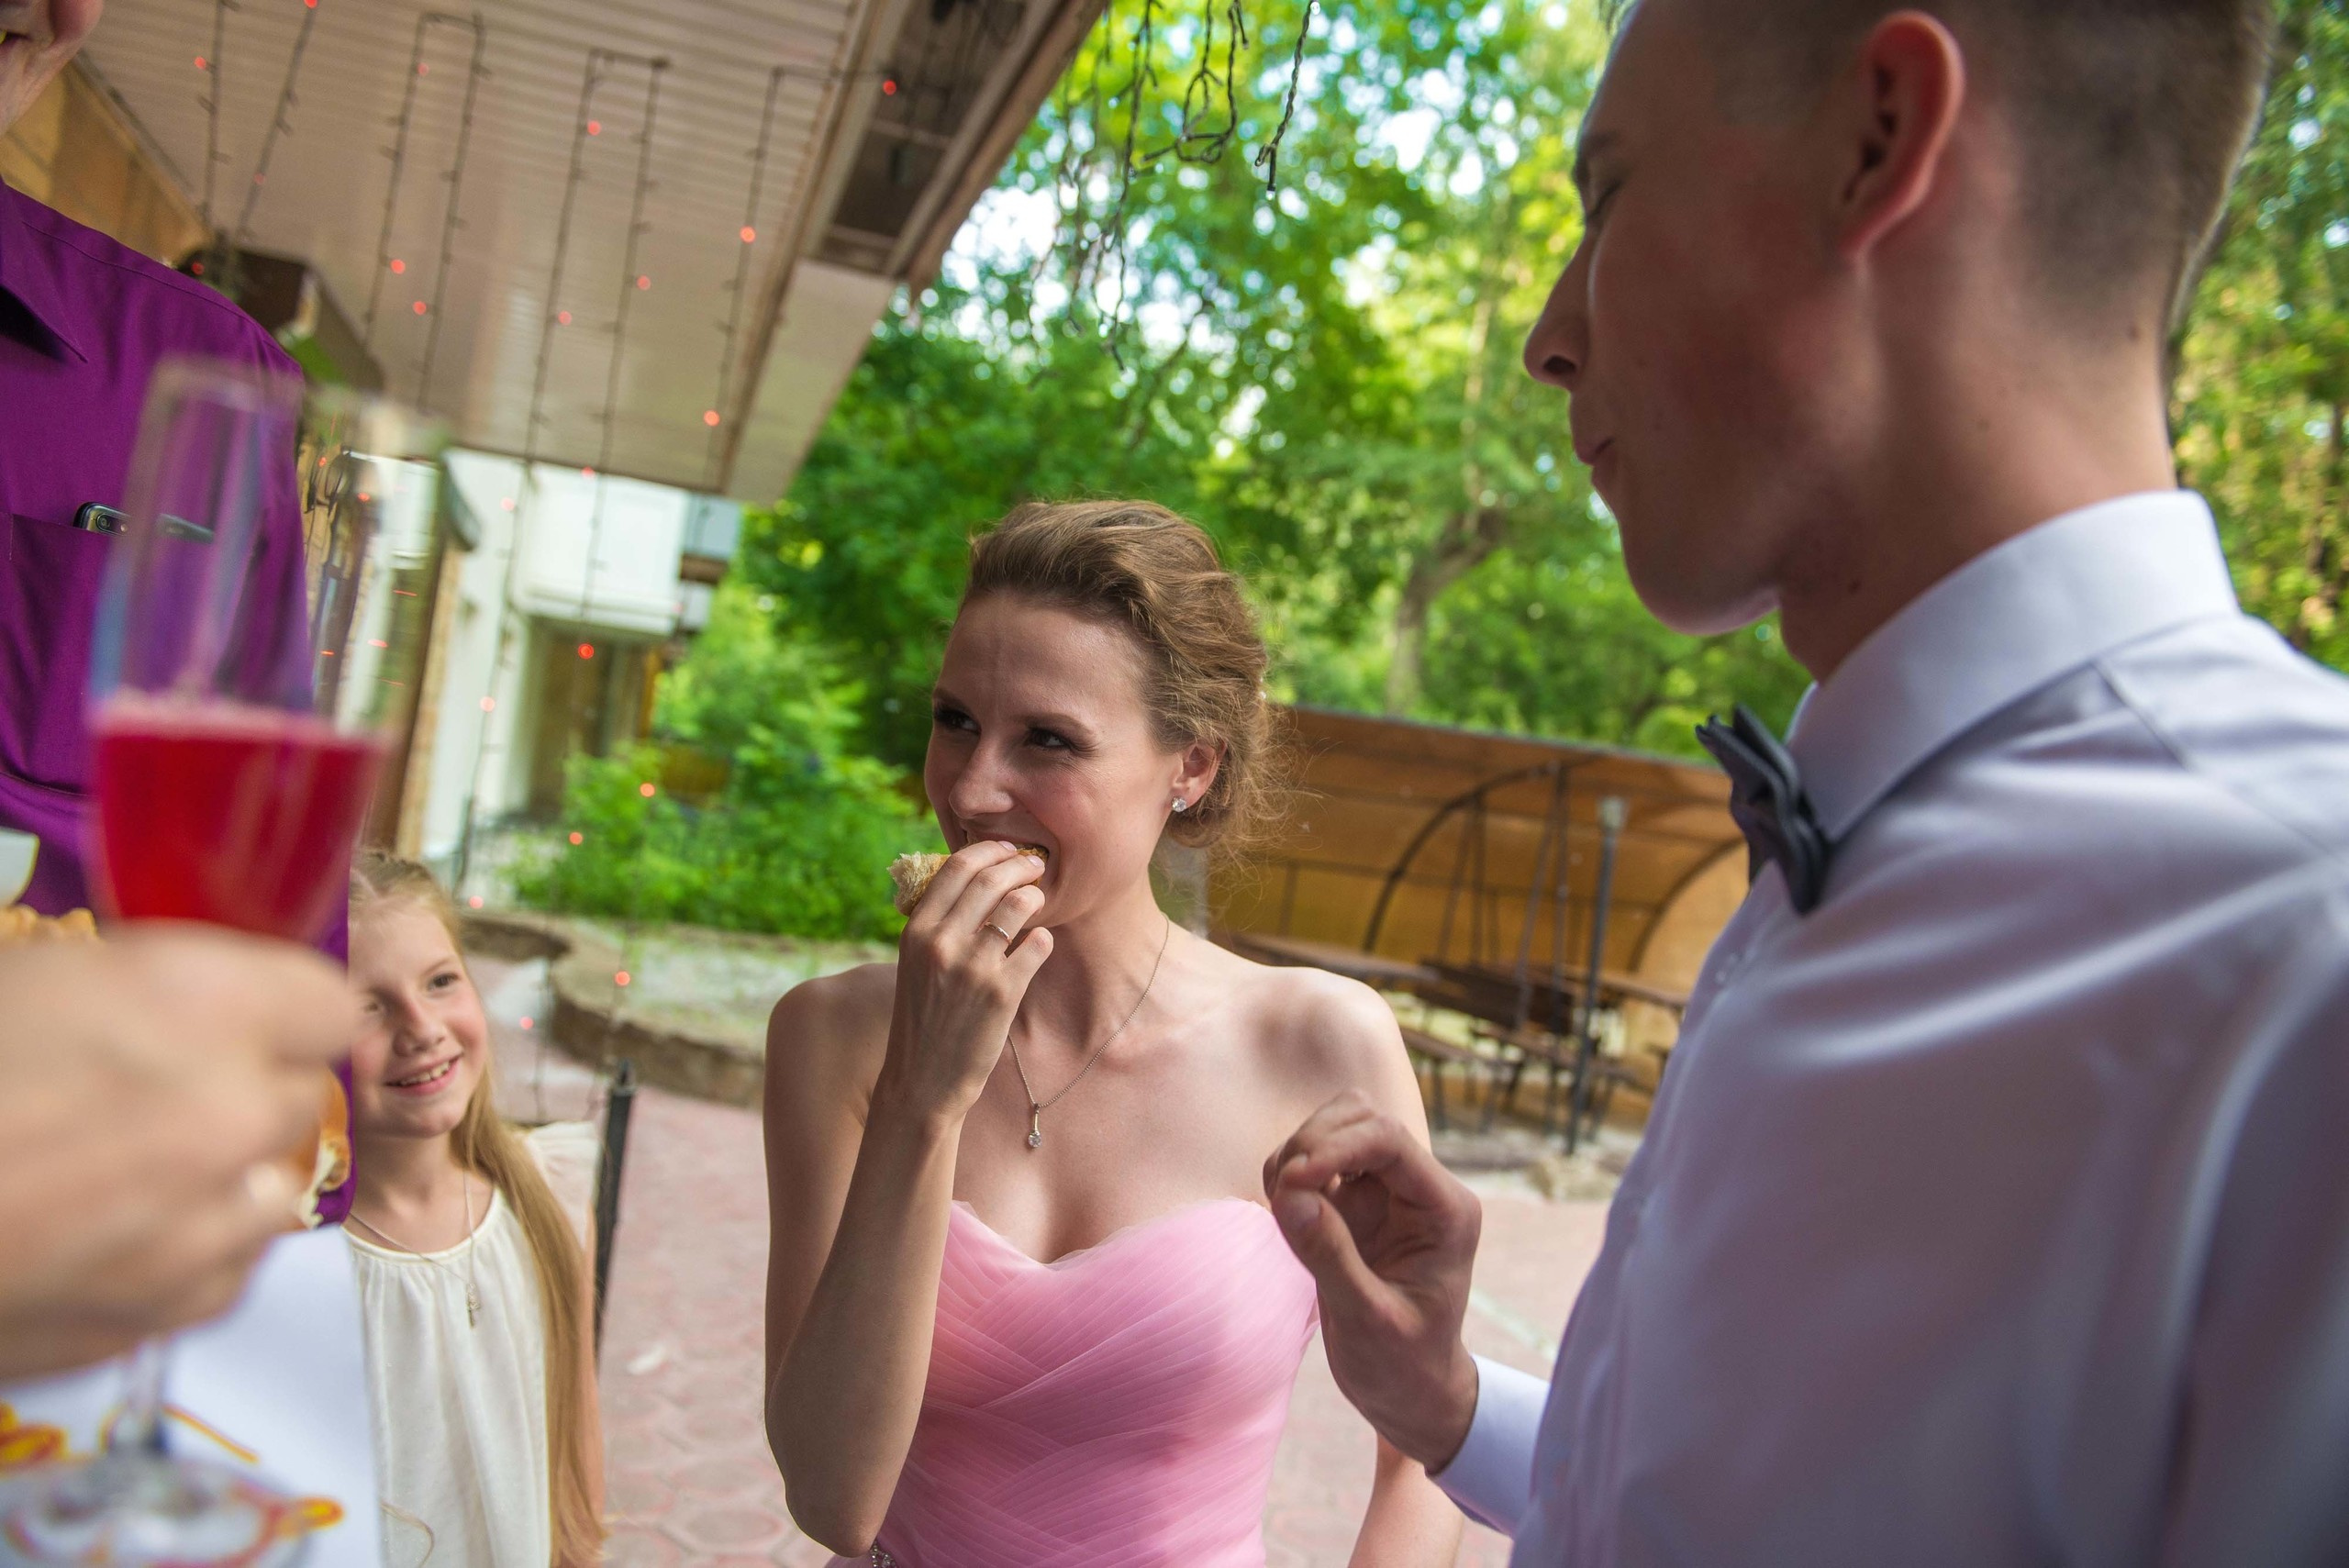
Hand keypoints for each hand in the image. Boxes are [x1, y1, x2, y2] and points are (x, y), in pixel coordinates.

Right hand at [0, 924, 358, 1379]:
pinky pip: (224, 1271)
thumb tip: (179, 998)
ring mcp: (206, 1225)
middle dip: (241, 1086)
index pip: (324, 1001)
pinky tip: (105, 1235)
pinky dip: (185, 1253)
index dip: (279, 1004)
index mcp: (200, 1002)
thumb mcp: (26, 979)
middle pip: (296, 1095)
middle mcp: (229, 1112)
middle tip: (154, 1089)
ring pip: (272, 1189)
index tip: (249, 1011)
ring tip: (124, 1168)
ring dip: (222, 1175)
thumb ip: (133, 986)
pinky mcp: (166, 1314)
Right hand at [879, 842, 1053, 1119]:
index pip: (957, 867)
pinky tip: (1038, 944)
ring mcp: (973, 967)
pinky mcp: (1002, 993)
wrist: (922, 1080)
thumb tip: (976, 881)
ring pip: (1018, 906)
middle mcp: (941, 942)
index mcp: (916, 931)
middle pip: (991, 879)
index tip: (1007, 851)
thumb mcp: (914, 964)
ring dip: (1034, 897)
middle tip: (1035, 867)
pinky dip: (1042, 939)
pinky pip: (1037, 945)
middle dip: (1020, 865)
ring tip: (1037, 902)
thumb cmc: (923, 1019)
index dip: (989, 850)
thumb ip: (937, 925)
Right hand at [1264, 1090, 1483, 1469]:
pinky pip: (1318, 1159)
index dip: (1334, 1146)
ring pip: (1338, 1127)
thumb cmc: (1403, 1366)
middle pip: (1363, 1118)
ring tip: (1279, 1202)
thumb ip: (1330, 1257)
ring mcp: (1387, 1192)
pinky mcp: (1356, 1203)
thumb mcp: (1368, 1321)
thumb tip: (1289, 1195)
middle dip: (1313, 1142)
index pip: (1389, 1140)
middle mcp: (1420, 1190)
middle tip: (1279, 1193)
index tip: (1290, 1181)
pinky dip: (1290, 1170)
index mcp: (1446, 1210)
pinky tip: (1282, 1207)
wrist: (1409, 1391)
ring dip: (1298, 1151)